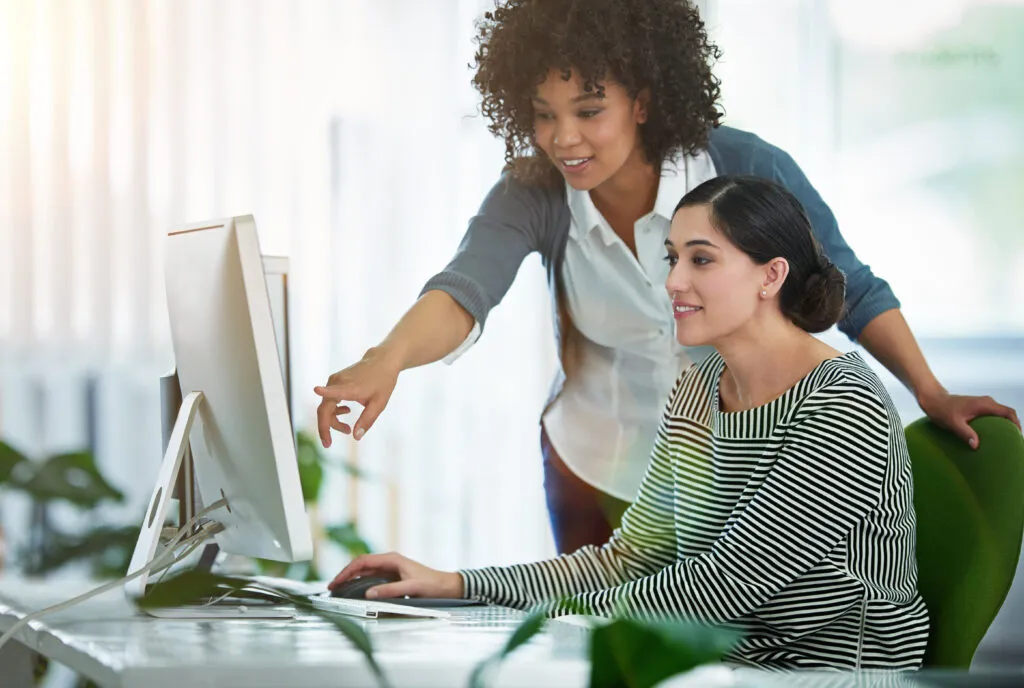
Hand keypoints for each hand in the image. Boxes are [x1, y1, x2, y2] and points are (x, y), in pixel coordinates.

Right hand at [314, 347, 400, 447]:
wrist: (381, 362)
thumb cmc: (382, 382)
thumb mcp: (379, 404)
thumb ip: (367, 420)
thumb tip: (355, 437)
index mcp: (352, 387)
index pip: (336, 389)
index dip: (325, 391)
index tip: (316, 389)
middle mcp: (339, 382)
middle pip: (324, 408)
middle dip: (325, 427)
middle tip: (328, 444)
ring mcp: (335, 380)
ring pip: (325, 406)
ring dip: (332, 420)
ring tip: (347, 430)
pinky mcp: (335, 380)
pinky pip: (328, 400)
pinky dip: (333, 411)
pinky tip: (346, 412)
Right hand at [328, 552, 463, 599]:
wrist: (445, 586)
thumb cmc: (432, 584)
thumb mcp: (411, 587)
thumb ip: (390, 590)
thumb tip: (369, 594)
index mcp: (392, 559)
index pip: (363, 562)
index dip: (347, 571)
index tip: (337, 581)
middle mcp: (389, 561)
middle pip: (360, 565)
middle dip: (345, 574)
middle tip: (332, 587)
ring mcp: (389, 569)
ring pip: (364, 572)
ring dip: (351, 579)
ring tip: (339, 589)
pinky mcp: (391, 577)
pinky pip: (371, 578)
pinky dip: (359, 583)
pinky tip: (354, 590)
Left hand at [918, 389, 1020, 448]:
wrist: (933, 400)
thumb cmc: (942, 410)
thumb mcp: (953, 423)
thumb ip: (965, 433)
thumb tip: (976, 445)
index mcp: (984, 405)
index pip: (1007, 412)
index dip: (1016, 423)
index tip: (1017, 435)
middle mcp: (986, 402)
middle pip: (1007, 413)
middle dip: (1012, 425)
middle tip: (1012, 440)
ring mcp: (982, 403)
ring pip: (1000, 413)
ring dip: (1004, 424)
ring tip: (1004, 439)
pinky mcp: (978, 406)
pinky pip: (992, 414)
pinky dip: (996, 423)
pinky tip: (992, 434)